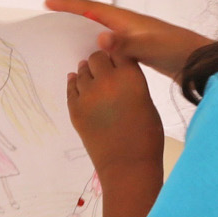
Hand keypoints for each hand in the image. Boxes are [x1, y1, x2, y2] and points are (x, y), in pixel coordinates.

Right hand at [44, 0, 211, 78]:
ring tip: (65, 42)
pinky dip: (97, 49)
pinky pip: (111, 46)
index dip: (69, 5)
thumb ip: (125, 44)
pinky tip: (93, 61)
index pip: (91, 7)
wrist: (201, 62)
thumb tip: (100, 38)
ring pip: (101, 32)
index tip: (48, 3)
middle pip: (93, 16)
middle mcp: (128, 25)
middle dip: (72, 16)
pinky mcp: (139, 51)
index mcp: (126, 20)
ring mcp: (134, 37)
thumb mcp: (149, 46)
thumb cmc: (177, 50)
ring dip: (83, 33)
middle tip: (51, 22)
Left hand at [65, 47, 164, 177]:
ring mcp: (88, 94)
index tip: (118, 62)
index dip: (118, 56)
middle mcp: (107, 80)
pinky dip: (73, 83)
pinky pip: (70, 88)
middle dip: (100, 62)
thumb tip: (118, 76)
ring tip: (90, 76)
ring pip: (81, 71)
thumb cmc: (147, 136)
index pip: (119, 51)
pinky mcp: (75, 109)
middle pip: (97, 57)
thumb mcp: (146, 102)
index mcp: (130, 76)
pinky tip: (74, 80)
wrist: (128, 165)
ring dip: (86, 71)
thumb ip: (131, 84)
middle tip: (104, 71)